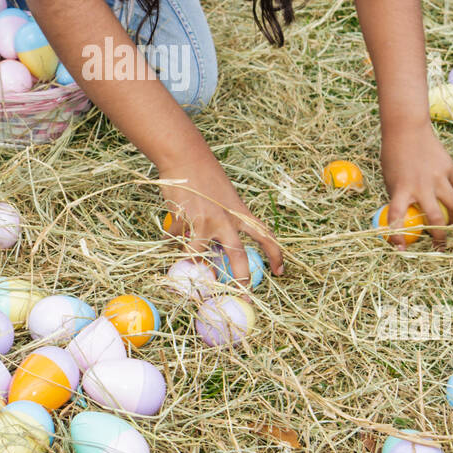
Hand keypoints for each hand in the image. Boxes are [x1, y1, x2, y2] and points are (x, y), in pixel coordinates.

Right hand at [160, 150, 282, 283]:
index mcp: (240, 212)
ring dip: (191, 258)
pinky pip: (177, 240)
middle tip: (242, 295)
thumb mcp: (226, 198)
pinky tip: (172, 229)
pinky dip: (173, 238)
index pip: (265, 235)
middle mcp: (226, 219)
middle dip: (240, 279)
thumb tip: (219, 252)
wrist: (186, 158)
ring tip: (185, 255)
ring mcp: (204, 222)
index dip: (275, 255)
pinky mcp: (184, 221)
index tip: (280, 272)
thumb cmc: (206, 177)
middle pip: (237, 256)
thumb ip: (227, 222)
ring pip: (198, 254)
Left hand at [380, 120, 452, 249]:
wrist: (407, 129)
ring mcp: (437, 177)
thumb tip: (405, 218)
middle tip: (441, 246)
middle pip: (434, 219)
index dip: (397, 236)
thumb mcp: (390, 178)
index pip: (396, 218)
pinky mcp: (448, 168)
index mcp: (400, 190)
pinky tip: (452, 193)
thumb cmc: (394, 155)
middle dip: (440, 237)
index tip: (400, 249)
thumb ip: (399, 196)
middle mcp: (420, 186)